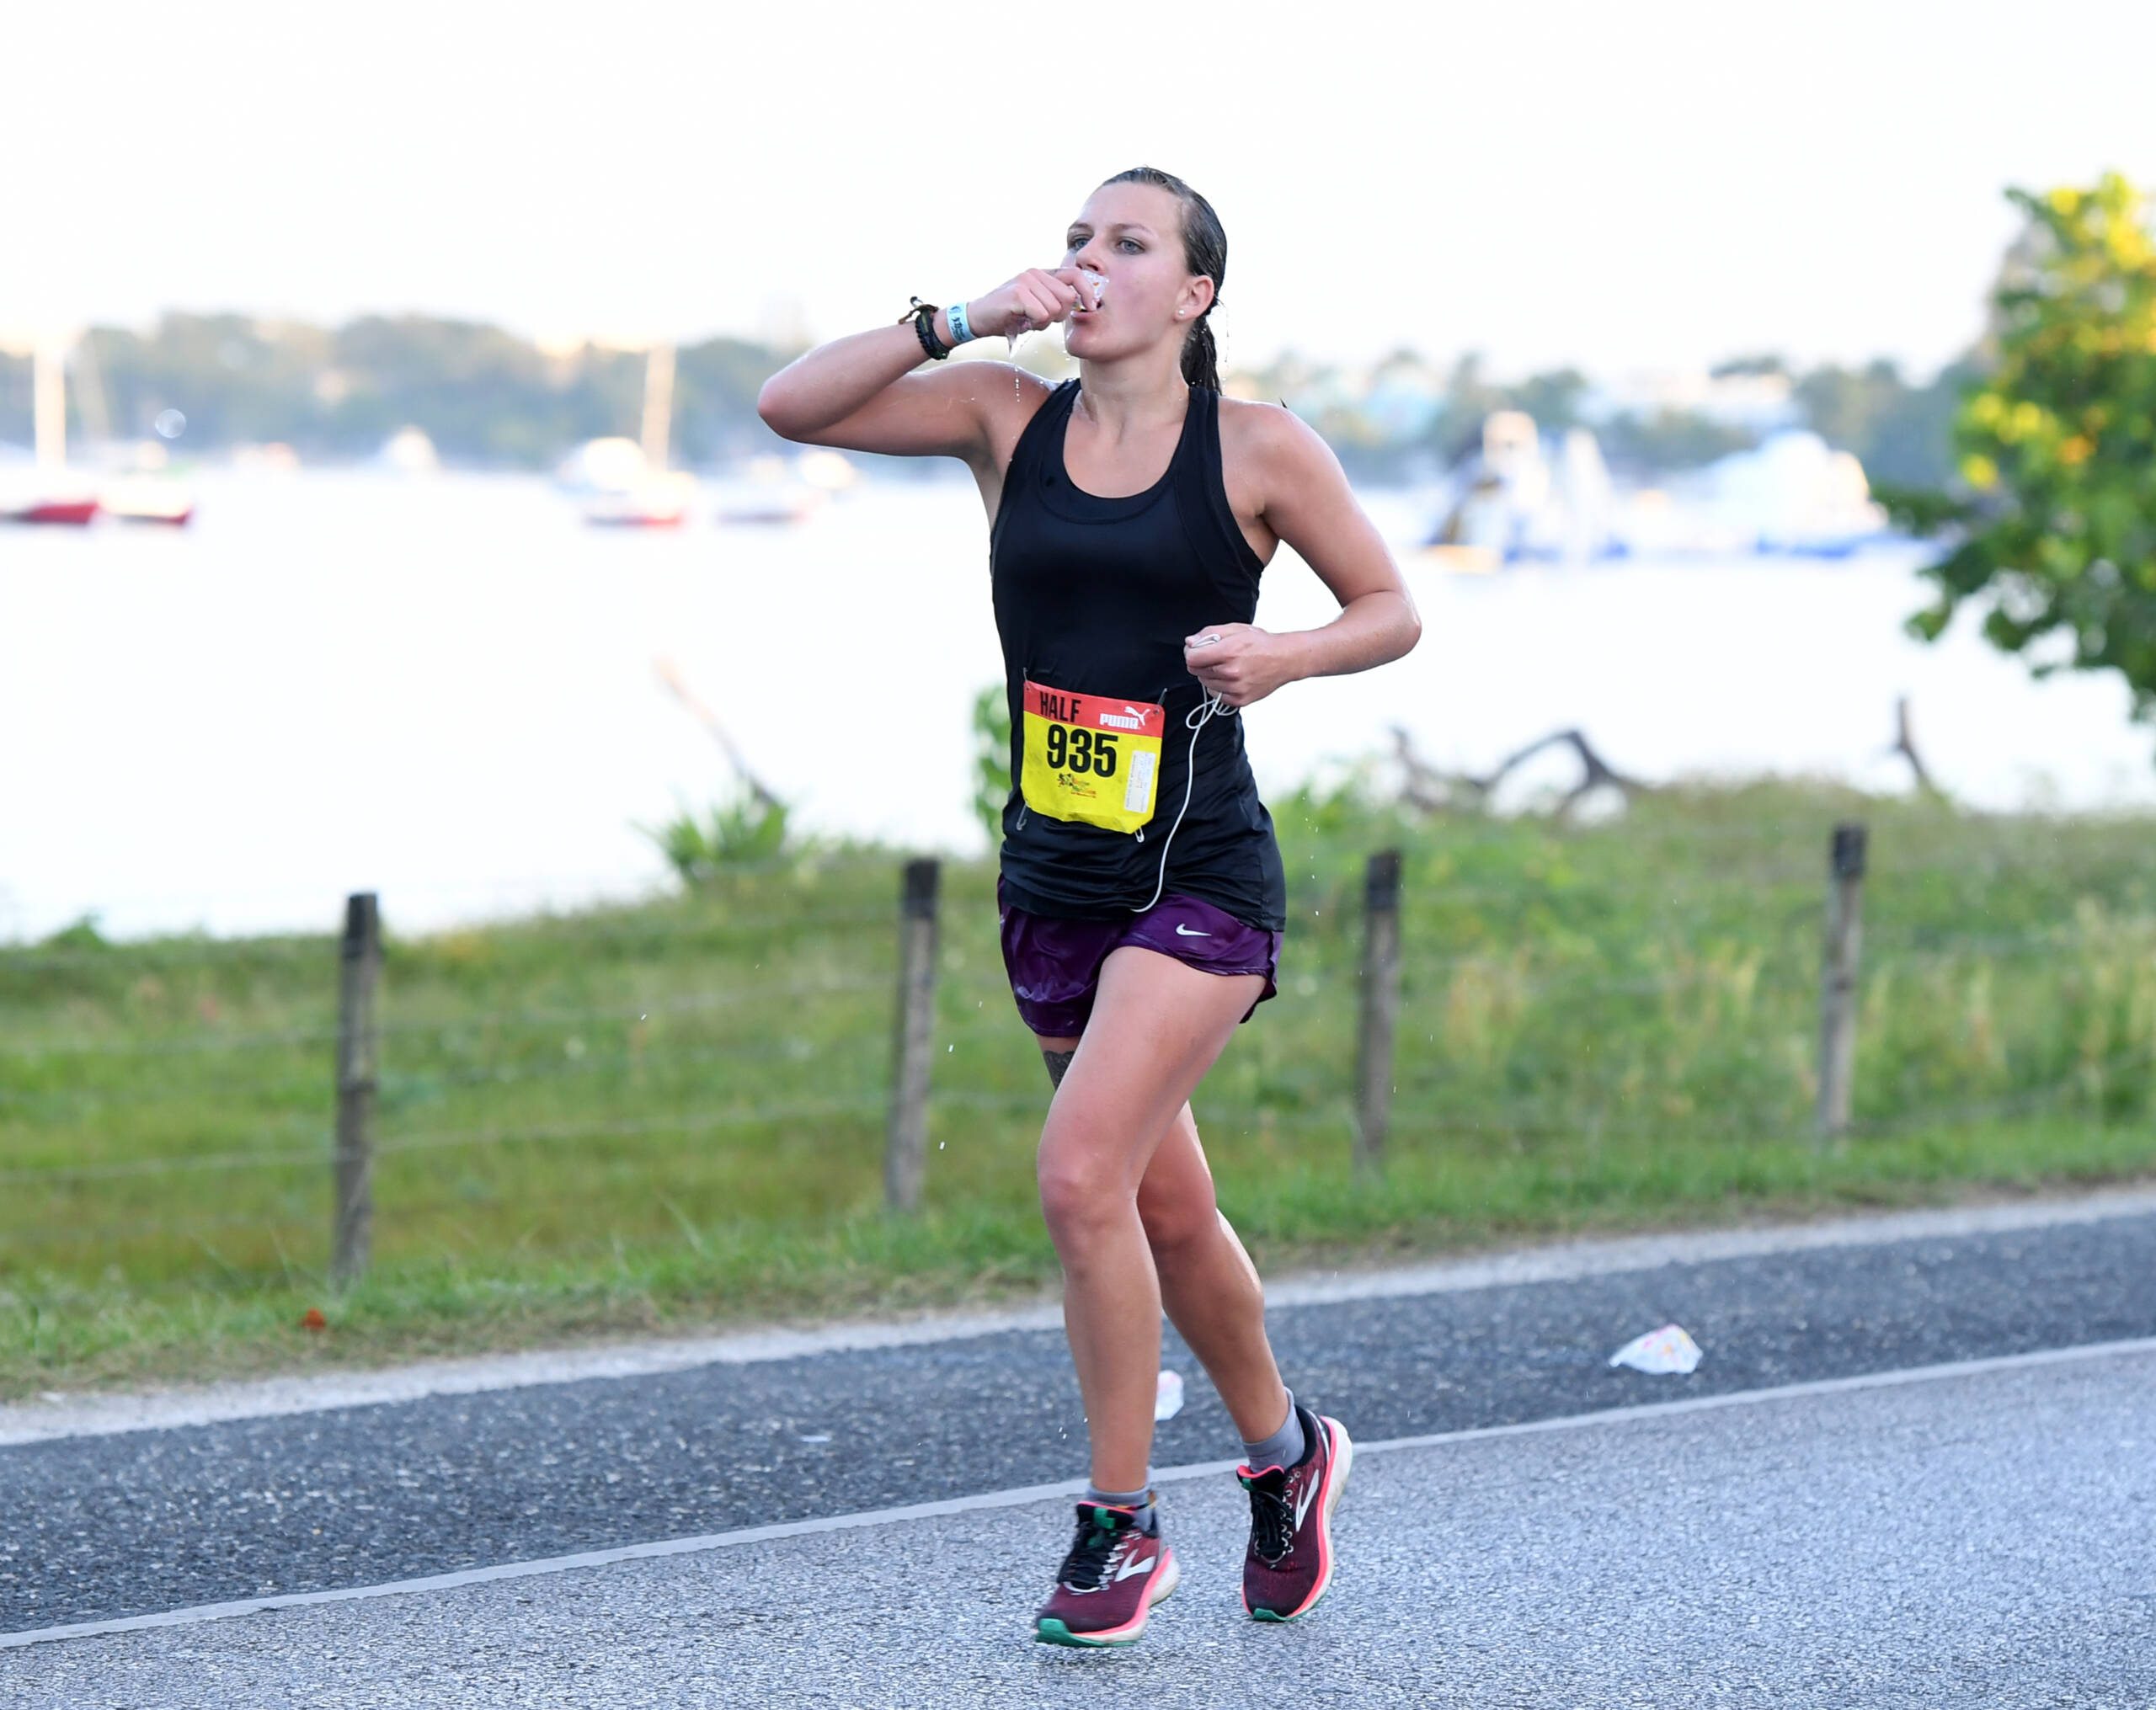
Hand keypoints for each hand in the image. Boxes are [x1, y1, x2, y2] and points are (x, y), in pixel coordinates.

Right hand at [967, 268, 1091, 339]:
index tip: (1091, 307)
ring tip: (1027, 320)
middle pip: (1067, 297)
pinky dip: (1034, 324)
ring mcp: (1026, 281)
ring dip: (1043, 322)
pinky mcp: (1017, 293)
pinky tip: (1021, 321)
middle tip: (1041, 319)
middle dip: (1059, 315)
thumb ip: (1056, 302)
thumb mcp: (1036, 306)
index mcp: (1042, 274)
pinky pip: (1041, 315)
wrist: (978, 319)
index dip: (1087, 291)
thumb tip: (1081, 306)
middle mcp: (1035, 273)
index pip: (1075, 275)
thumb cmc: (1009, 316)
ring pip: (1054, 309)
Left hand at [1184, 623, 1296, 708]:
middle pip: (1195, 671)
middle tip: (1214, 656)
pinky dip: (1219, 686)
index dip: (1191, 652)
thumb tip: (1190, 642)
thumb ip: (1209, 634)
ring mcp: (1236, 688)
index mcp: (1229, 652)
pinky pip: (1216, 694)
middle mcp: (1231, 672)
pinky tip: (1230, 677)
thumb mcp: (1235, 629)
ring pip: (1204, 683)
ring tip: (1226, 666)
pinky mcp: (1240, 699)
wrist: (1285, 659)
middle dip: (1201, 662)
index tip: (1197, 650)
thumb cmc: (1262, 644)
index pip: (1192, 658)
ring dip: (1210, 674)